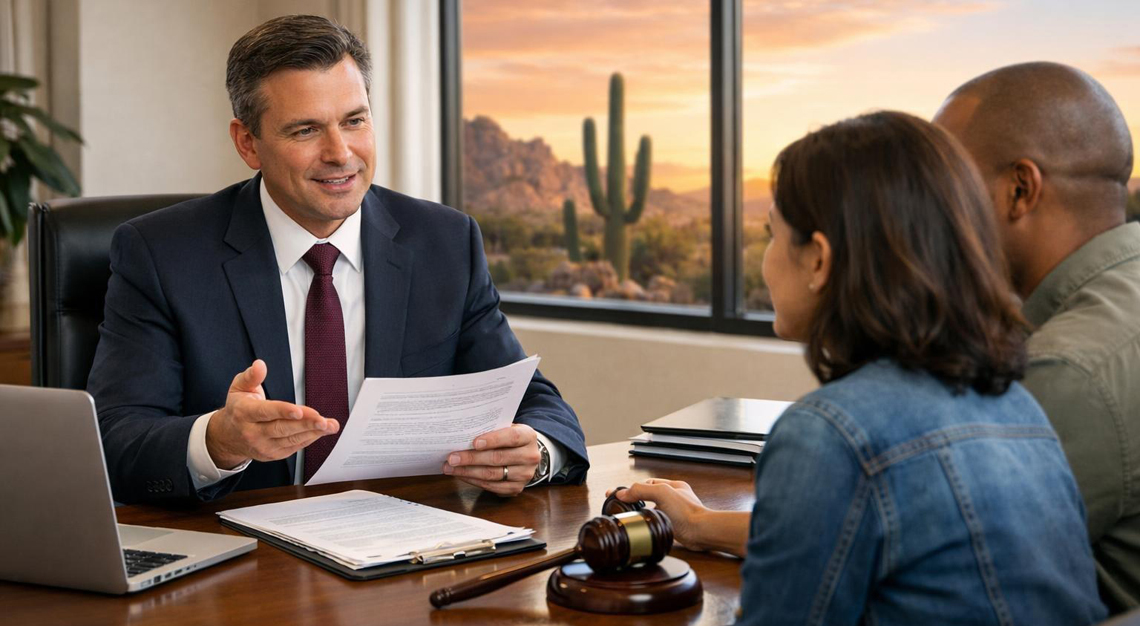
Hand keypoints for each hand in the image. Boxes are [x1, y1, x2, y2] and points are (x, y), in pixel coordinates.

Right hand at [205, 359, 339, 468]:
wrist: (228, 436)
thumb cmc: (238, 409)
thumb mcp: (239, 388)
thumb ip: (251, 376)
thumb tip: (260, 365)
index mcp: (245, 413)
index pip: (266, 412)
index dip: (283, 411)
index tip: (299, 411)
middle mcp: (253, 432)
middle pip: (282, 428)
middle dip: (305, 424)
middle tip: (323, 420)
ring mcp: (263, 445)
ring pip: (291, 439)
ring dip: (313, 433)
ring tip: (330, 426)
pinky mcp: (273, 454)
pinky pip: (294, 447)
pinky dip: (309, 439)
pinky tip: (321, 432)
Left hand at [443, 424, 539, 496]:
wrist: (526, 454)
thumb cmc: (510, 438)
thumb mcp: (507, 428)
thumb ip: (492, 429)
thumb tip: (463, 434)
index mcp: (528, 436)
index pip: (511, 437)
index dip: (493, 440)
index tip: (474, 442)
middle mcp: (530, 456)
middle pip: (498, 458)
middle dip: (471, 458)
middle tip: (452, 458)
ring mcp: (525, 474)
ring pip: (492, 474)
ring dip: (468, 472)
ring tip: (451, 468)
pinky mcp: (516, 488)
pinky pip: (491, 486)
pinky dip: (474, 481)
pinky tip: (461, 475)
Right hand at [608, 479, 711, 550]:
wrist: (701, 532)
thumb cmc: (688, 511)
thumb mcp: (662, 493)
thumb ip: (641, 490)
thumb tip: (623, 493)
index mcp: (672, 486)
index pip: (646, 484)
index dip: (632, 488)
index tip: (617, 493)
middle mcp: (673, 498)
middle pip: (648, 497)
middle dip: (635, 500)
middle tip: (619, 504)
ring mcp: (673, 512)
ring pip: (651, 510)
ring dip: (641, 512)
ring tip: (628, 515)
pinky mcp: (672, 526)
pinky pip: (656, 523)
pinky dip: (647, 523)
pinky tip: (642, 526)